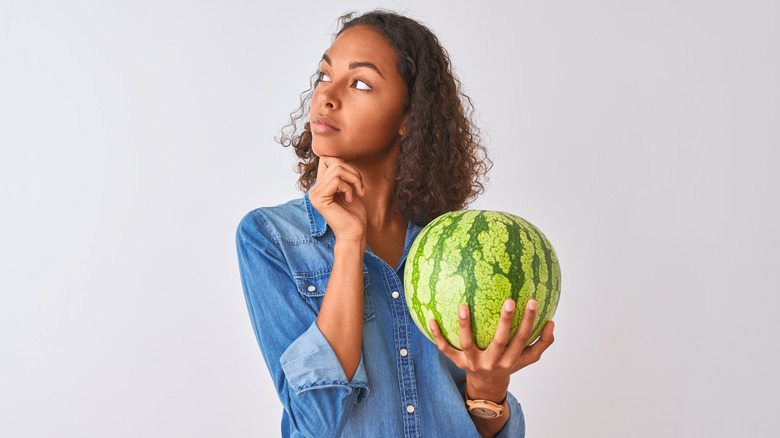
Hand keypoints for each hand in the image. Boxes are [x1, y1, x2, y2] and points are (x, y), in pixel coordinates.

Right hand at [308, 156, 366, 241]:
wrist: (354, 234)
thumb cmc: (354, 214)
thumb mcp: (349, 189)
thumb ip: (342, 175)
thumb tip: (340, 158)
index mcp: (320, 186)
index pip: (327, 158)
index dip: (344, 163)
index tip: (354, 180)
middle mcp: (314, 189)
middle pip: (334, 161)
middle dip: (353, 172)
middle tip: (360, 188)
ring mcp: (314, 194)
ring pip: (337, 168)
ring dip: (353, 179)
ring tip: (357, 193)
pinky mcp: (319, 199)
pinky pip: (336, 180)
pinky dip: (349, 188)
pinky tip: (350, 200)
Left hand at [429, 299, 554, 400]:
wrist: (486, 386)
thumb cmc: (509, 363)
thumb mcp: (527, 358)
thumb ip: (542, 342)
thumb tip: (551, 322)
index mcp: (510, 360)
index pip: (522, 339)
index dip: (528, 321)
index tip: (532, 300)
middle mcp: (492, 362)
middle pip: (499, 342)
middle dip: (505, 323)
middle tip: (509, 300)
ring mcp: (473, 362)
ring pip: (467, 344)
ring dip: (465, 326)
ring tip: (463, 305)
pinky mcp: (457, 362)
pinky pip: (444, 348)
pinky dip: (437, 335)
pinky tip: (431, 318)